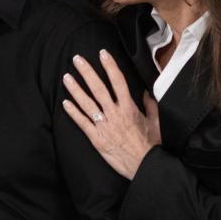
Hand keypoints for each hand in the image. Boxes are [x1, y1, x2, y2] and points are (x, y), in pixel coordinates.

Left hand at [61, 49, 160, 179]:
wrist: (145, 166)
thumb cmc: (151, 145)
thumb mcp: (155, 122)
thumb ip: (150, 105)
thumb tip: (146, 91)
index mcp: (129, 108)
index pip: (118, 81)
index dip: (109, 66)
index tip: (102, 54)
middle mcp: (114, 114)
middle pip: (98, 88)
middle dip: (87, 72)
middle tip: (77, 59)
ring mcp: (104, 126)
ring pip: (87, 104)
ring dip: (75, 89)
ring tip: (66, 77)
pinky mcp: (96, 138)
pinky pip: (82, 123)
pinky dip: (73, 113)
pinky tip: (65, 103)